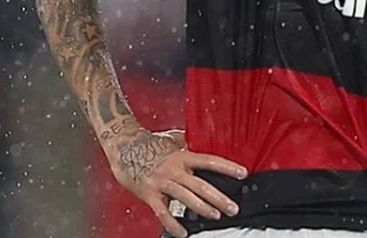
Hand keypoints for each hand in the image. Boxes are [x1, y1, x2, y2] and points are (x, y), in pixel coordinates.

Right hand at [103, 127, 247, 237]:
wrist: (122, 147)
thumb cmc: (148, 142)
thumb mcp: (172, 139)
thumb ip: (188, 143)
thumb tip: (202, 140)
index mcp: (183, 156)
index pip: (210, 161)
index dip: (227, 167)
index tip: (243, 174)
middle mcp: (174, 169)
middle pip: (201, 185)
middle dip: (219, 198)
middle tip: (233, 208)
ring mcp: (162, 182)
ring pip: (186, 198)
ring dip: (203, 208)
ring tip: (216, 216)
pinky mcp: (149, 194)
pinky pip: (163, 212)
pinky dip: (173, 224)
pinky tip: (183, 233)